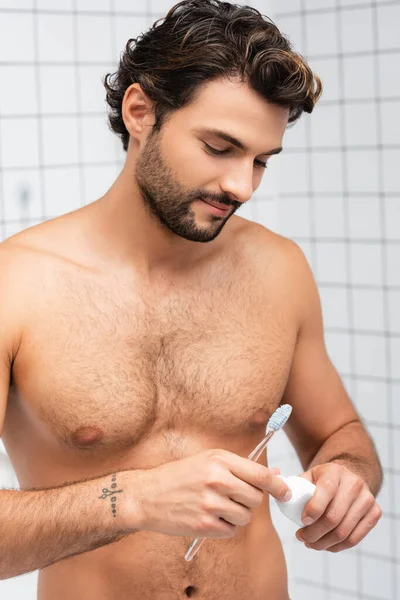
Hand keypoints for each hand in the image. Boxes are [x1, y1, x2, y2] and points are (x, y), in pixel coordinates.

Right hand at [128, 448, 290, 538]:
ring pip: (245, 516)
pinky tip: (208, 517)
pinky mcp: (204, 526)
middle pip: (255, 498)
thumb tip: (274, 476)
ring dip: (237, 514)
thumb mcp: (208, 460)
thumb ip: (240, 467)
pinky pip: (231, 530)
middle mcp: (217, 480)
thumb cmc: (179, 475)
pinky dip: (224, 527)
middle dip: (249, 500)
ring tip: (217, 506)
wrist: (147, 495)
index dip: (278, 486)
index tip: (285, 491)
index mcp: (219, 461)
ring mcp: (210, 504)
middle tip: (233, 496)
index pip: (260, 475)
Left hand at [295, 462, 381, 552]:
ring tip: (310, 543)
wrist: (350, 476)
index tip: (301, 522)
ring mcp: (367, 499)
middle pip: (333, 517)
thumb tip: (278, 493)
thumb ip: (294, 485)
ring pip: (344, 532)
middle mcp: (354, 484)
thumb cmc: (324, 479)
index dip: (312, 510)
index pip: (326, 492)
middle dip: (314, 533)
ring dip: (323, 543)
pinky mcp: (374, 513)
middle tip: (301, 537)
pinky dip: (337, 547)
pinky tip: (325, 545)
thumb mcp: (310, 475)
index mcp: (335, 472)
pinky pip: (355, 538)